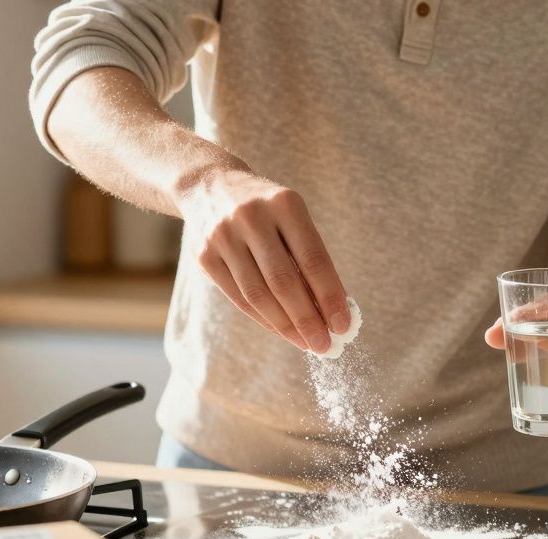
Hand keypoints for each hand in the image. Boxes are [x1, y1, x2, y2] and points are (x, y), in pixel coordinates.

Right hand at [177, 168, 349, 352]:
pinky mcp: (203, 255)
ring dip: (286, 326)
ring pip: (258, 295)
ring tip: (306, 343)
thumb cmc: (266, 210)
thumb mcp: (292, 218)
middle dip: (308, 319)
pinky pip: (238, 298)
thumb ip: (310, 258)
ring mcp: (222, 236)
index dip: (330, 296)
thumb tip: (332, 312)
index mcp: (284, 204)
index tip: (344, 325)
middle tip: (325, 345)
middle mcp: (251, 217)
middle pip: (284, 282)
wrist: (209, 185)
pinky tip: (282, 330)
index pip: (313, 259)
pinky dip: (263, 319)